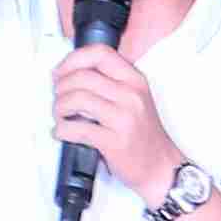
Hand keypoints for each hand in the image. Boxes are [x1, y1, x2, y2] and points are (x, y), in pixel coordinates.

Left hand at [53, 47, 186, 198]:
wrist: (162, 167)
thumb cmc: (145, 135)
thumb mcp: (136, 98)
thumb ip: (111, 83)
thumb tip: (72, 74)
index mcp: (135, 80)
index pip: (99, 53)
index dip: (73, 60)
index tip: (61, 72)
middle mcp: (131, 95)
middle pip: (82, 76)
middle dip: (61, 87)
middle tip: (58, 98)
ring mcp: (123, 118)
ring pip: (77, 99)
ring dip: (59, 107)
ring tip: (60, 115)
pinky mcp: (114, 142)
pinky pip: (77, 128)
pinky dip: (61, 129)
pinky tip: (62, 132)